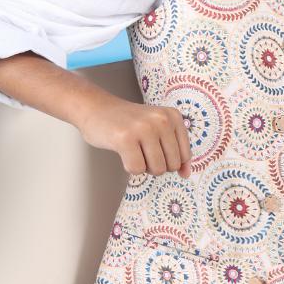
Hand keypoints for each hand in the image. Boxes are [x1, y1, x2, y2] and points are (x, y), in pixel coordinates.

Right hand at [75, 89, 192, 177]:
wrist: (96, 109)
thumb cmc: (129, 123)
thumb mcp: (158, 130)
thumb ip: (175, 151)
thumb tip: (186, 175)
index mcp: (174, 116)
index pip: (185, 155)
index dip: (169, 161)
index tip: (154, 150)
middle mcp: (162, 119)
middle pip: (172, 165)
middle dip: (156, 165)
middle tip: (141, 149)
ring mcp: (144, 128)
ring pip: (157, 169)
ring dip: (143, 167)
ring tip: (133, 150)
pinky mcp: (125, 138)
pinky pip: (137, 169)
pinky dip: (129, 167)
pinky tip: (123, 152)